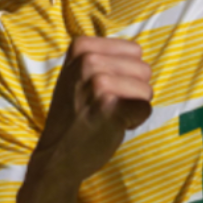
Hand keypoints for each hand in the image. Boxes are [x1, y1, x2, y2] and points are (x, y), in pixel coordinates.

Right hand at [32, 36, 152, 185]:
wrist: (56, 154)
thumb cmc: (72, 114)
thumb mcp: (74, 74)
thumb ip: (101, 57)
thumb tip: (137, 52)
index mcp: (81, 47)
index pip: (134, 50)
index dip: (126, 72)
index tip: (102, 88)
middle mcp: (89, 61)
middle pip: (143, 69)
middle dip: (132, 89)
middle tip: (106, 104)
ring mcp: (100, 84)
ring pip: (147, 89)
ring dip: (133, 106)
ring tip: (109, 114)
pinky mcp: (112, 108)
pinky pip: (145, 109)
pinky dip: (134, 121)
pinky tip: (112, 126)